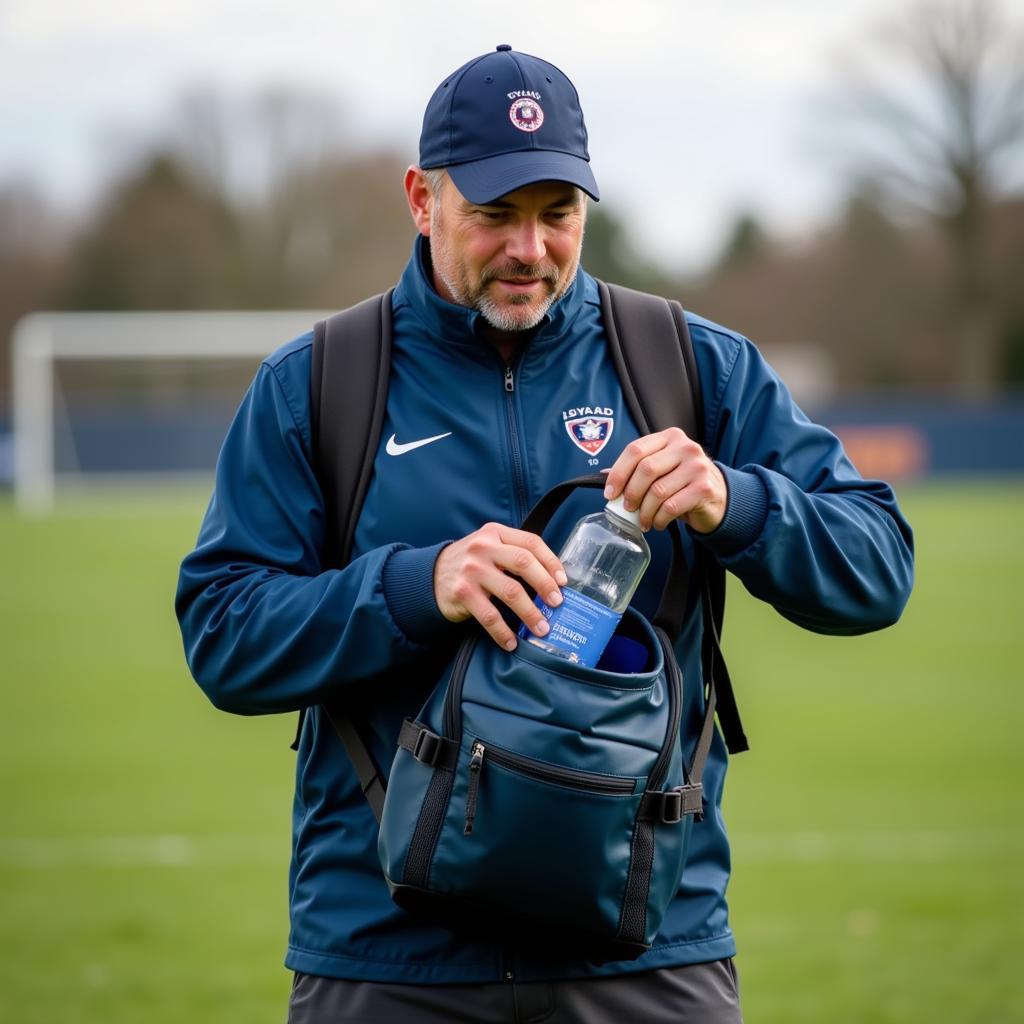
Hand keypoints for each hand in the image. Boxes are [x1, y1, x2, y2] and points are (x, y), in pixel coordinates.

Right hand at [434, 524, 567, 649]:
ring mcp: (472, 569)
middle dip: (545, 585)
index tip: (563, 581)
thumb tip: (552, 580)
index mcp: (495, 533)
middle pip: (524, 563)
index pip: (531, 542)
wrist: (429, 576)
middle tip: (557, 603)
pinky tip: (511, 642)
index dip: (551, 562)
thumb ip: (513, 554)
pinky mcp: (462, 592)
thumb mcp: (489, 547)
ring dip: (531, 613)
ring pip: (511, 592)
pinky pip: (490, 616)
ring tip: (541, 628)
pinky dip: (503, 632)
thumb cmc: (469, 564)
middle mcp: (483, 547)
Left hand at [603, 428, 726, 532]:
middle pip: (646, 469)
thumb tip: (604, 476)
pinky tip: (658, 523)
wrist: (719, 497)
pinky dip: (659, 519)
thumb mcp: (662, 468)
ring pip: (658, 491)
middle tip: (627, 509)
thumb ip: (637, 468)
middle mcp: (685, 447)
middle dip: (631, 493)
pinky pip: (671, 507)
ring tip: (643, 520)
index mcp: (670, 437)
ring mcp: (697, 467)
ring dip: (645, 511)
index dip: (618, 473)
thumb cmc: (683, 482)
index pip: (635, 450)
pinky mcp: (704, 488)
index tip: (610, 493)